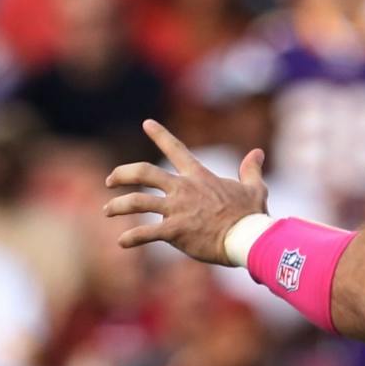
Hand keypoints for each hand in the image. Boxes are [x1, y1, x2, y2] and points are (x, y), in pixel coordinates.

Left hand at [103, 119, 267, 264]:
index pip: (176, 149)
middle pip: (143, 172)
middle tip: (109, 181)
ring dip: (118, 205)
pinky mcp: (175, 231)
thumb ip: (251, 169)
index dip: (160, 134)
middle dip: (122, 174)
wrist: (248, 237)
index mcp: (198, 177)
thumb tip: (257, 153)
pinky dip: (131, 238)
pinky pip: (146, 233)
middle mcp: (183, 189)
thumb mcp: (254, 188)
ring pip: (137, 201)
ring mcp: (177, 209)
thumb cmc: (251, 215)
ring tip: (107, 210)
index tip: (146, 123)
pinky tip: (122, 242)